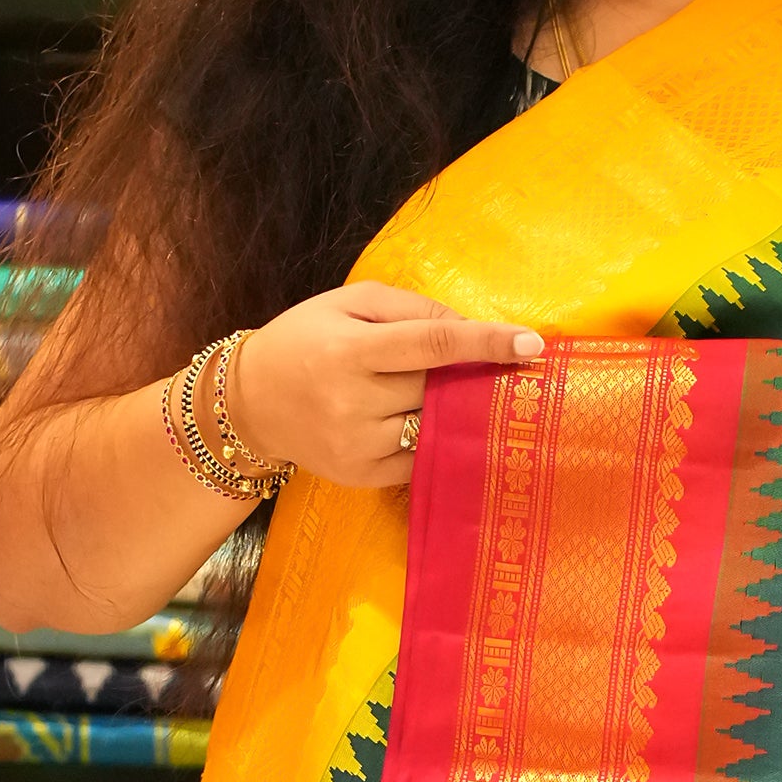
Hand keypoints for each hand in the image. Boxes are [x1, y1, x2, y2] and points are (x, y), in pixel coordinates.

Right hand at [226, 280, 545, 491]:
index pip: (433, 344)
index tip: (532, 345)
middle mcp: (353, 403)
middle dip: (468, 376)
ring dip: (454, 410)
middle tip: (487, 366)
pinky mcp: (363, 476)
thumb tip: (468, 325)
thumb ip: (411, 308)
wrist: (248, 402)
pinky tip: (430, 424)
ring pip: (434, 427)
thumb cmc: (304, 340)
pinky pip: (421, 459)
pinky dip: (436, 440)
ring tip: (448, 394)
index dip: (487, 343)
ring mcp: (359, 446)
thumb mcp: (348, 304)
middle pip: (439, 388)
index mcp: (350, 352)